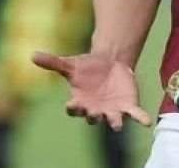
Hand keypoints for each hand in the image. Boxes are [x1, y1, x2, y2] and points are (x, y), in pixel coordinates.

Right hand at [31, 51, 152, 129]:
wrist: (110, 63)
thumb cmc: (87, 67)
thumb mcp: (70, 64)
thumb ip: (52, 62)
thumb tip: (31, 54)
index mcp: (80, 102)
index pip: (74, 110)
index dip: (73, 109)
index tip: (71, 104)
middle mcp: (95, 110)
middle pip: (92, 119)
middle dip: (93, 117)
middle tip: (93, 114)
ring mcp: (112, 110)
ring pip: (113, 121)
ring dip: (115, 122)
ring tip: (117, 123)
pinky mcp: (128, 106)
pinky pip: (135, 115)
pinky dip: (141, 118)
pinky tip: (147, 122)